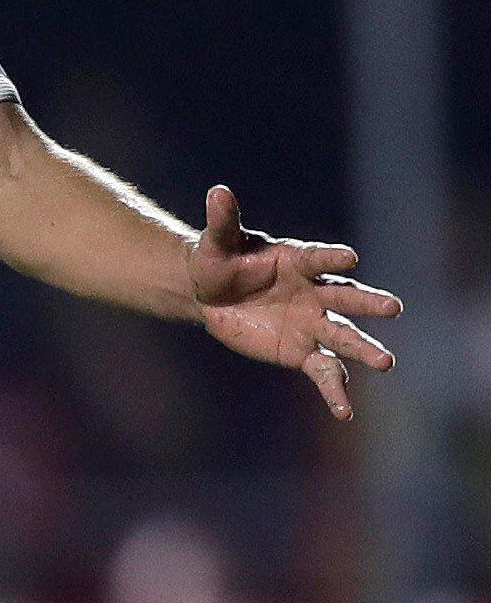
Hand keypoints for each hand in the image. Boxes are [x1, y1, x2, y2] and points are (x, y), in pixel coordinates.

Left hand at [185, 184, 400, 419]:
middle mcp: (315, 292)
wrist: (210, 293)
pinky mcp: (301, 352)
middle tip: (394, 308)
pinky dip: (333, 391)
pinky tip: (344, 412)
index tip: (350, 258)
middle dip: (368, 304)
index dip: (333, 257)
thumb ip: (223, 220)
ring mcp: (312, 323)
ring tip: (385, 362)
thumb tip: (217, 190)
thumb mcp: (216, 242)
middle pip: (347, 298)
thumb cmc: (218, 260)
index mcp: (299, 261)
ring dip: (364, 350)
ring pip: (344, 337)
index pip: (321, 258)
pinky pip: (323, 372)